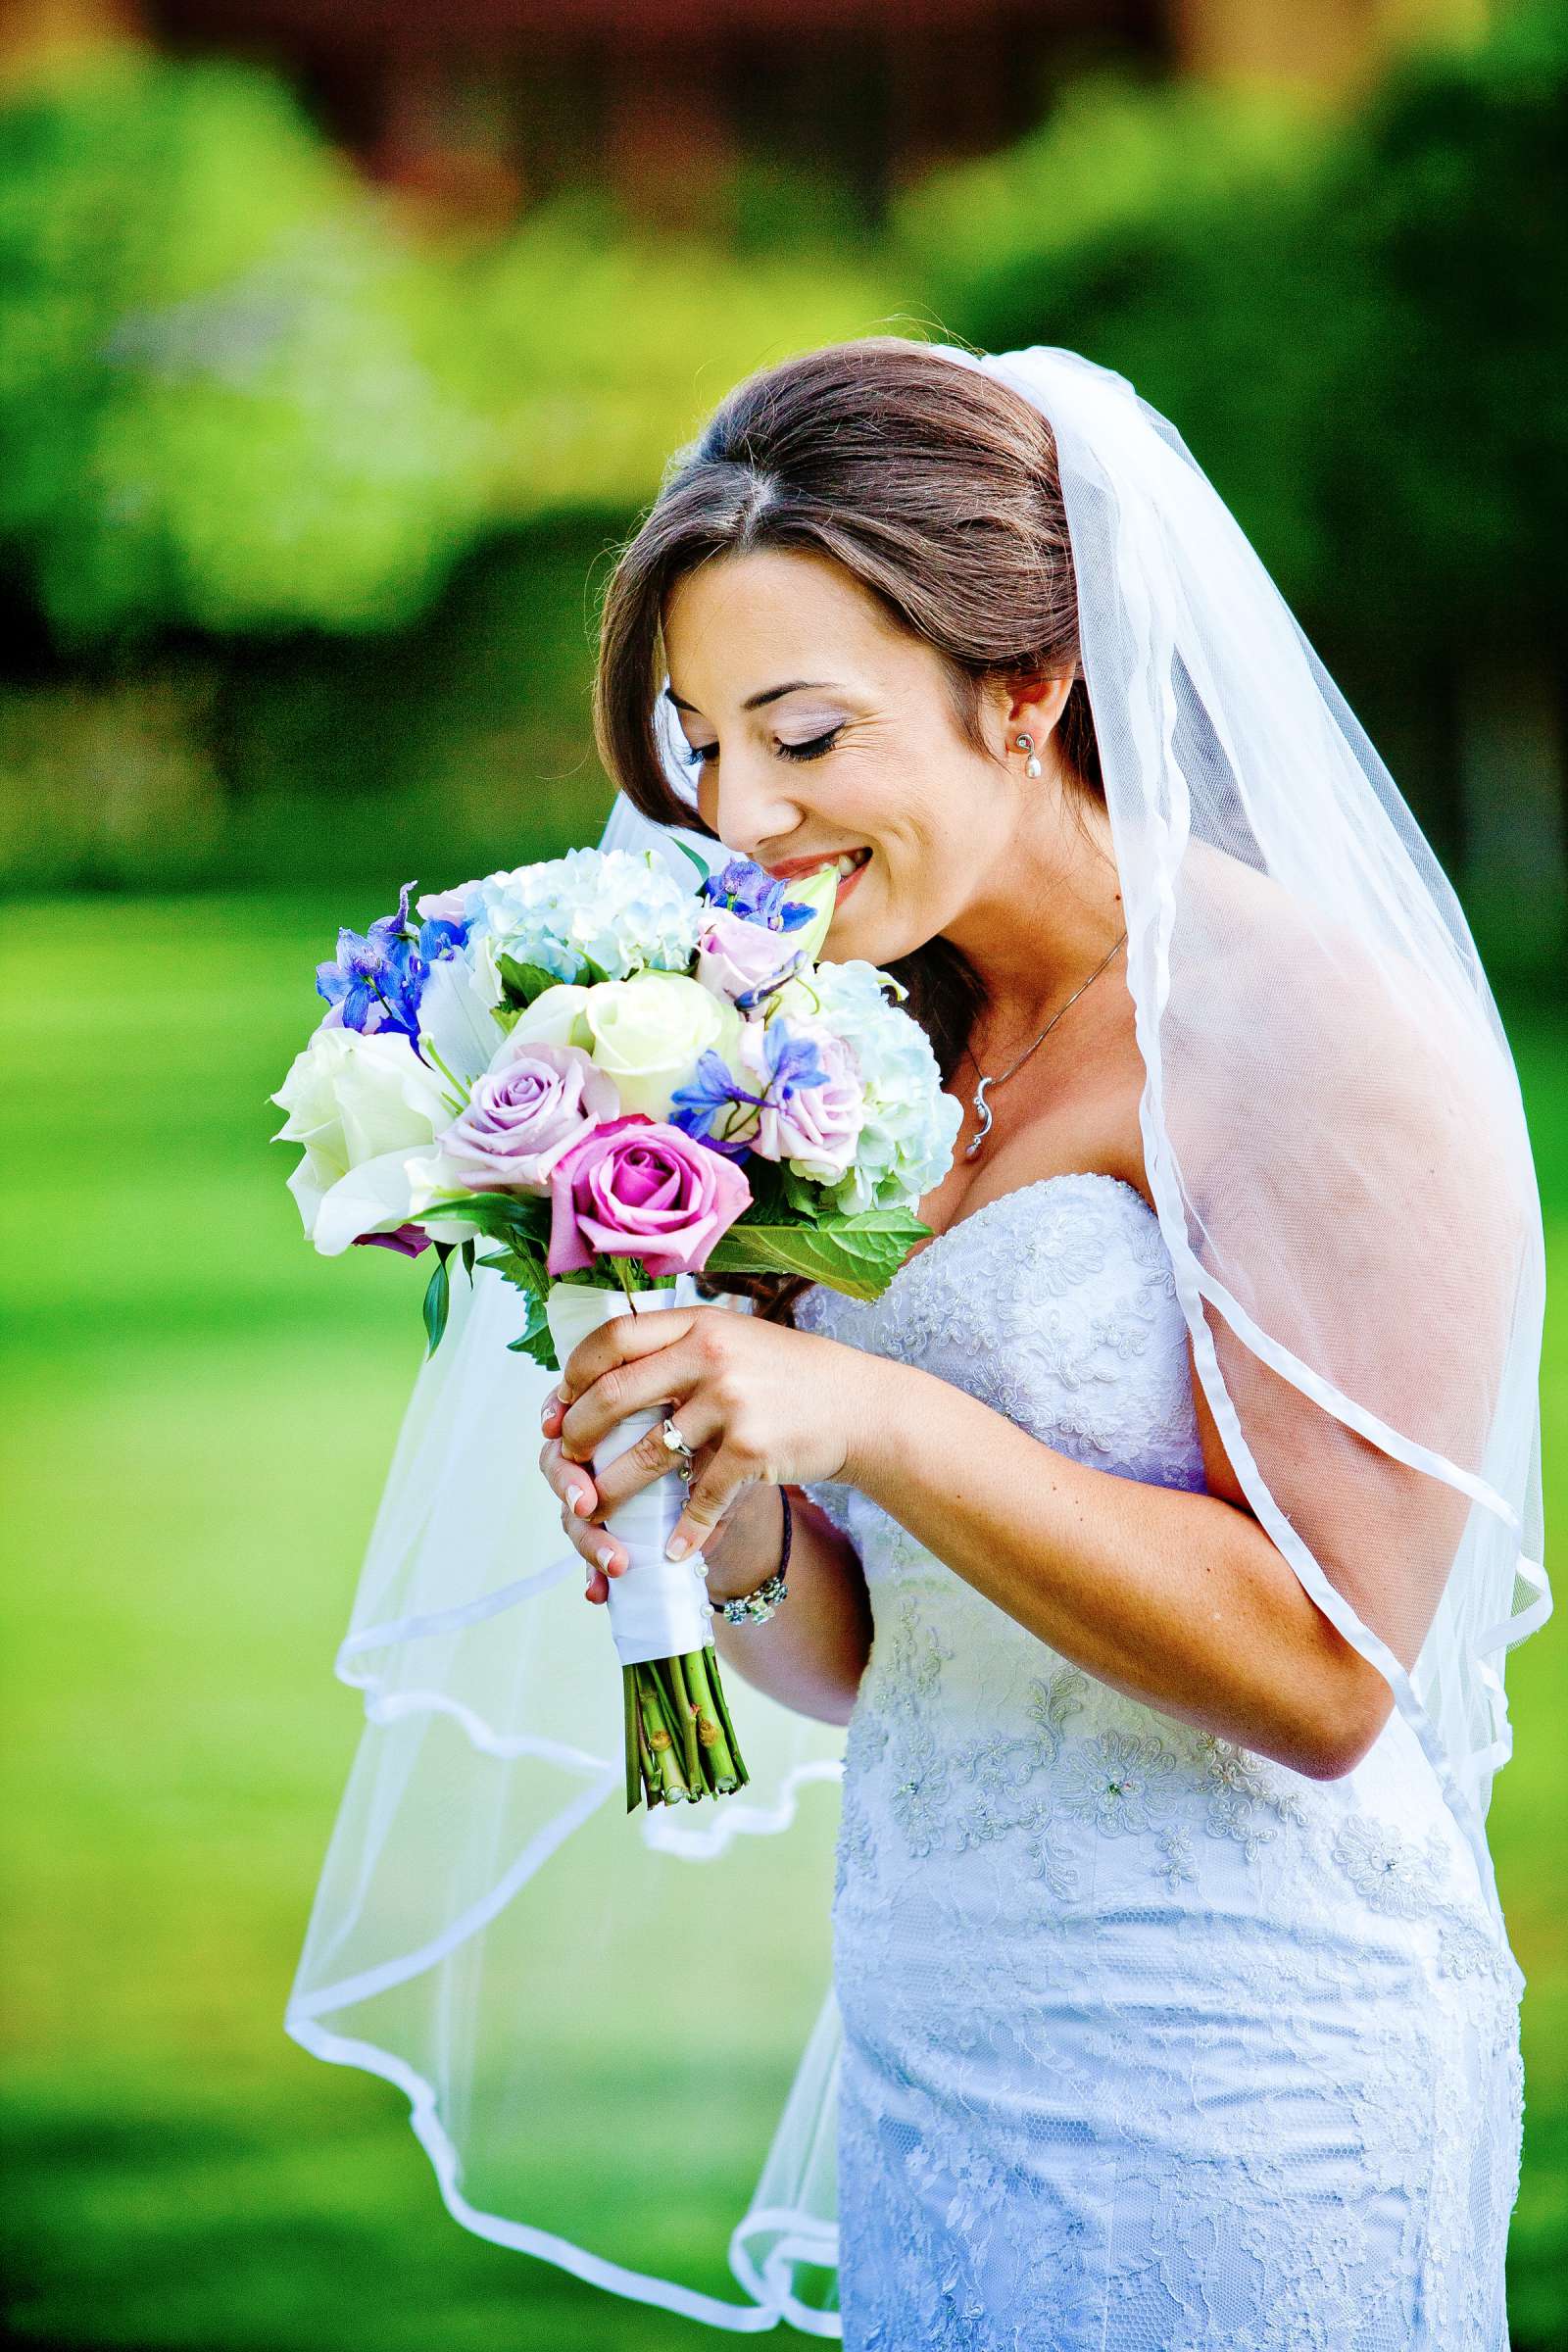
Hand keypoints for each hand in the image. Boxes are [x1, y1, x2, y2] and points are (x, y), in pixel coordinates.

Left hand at [536, 1304, 873, 1599]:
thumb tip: (608, 1373)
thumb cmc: (792, 1376)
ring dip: (611, 1491)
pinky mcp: (753, 1449)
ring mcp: (731, 1402)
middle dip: (579, 1434)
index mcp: (698, 1324)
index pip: (613, 1338)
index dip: (575, 1374)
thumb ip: (680, 1348)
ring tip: (593, 1512)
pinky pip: (701, 1497)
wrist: (862, 1406)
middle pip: (614, 1395)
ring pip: (646, 1454)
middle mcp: (710, 1355)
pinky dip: (683, 1531)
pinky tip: (671, 1551)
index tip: (559, 1404)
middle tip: (567, 1460)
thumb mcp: (735, 1338)